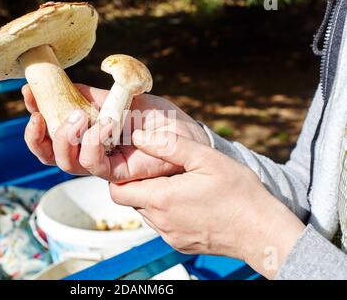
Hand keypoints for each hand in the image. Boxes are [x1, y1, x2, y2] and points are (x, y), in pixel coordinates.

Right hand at [22, 83, 209, 182]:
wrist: (186, 132)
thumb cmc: (158, 116)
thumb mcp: (123, 97)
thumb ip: (97, 96)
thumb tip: (69, 83)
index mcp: (88, 129)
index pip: (54, 126)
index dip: (37, 112)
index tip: (28, 93)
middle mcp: (90, 148)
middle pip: (50, 152)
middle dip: (37, 134)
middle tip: (38, 114)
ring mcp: (102, 162)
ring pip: (65, 162)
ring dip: (63, 139)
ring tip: (78, 117)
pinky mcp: (117, 173)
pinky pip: (94, 165)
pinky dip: (92, 145)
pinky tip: (101, 126)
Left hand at [109, 130, 304, 278]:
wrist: (263, 233)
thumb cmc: (240, 194)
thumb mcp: (206, 159)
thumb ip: (169, 146)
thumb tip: (139, 137)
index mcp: (162, 199)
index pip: (117, 191)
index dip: (120, 176)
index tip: (136, 164)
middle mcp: (161, 222)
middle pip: (132, 201)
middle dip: (141, 183)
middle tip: (162, 169)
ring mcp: (170, 236)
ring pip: (147, 212)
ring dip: (154, 197)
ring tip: (178, 183)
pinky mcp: (180, 244)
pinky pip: (162, 225)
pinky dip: (167, 211)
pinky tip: (189, 201)